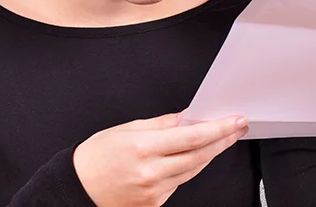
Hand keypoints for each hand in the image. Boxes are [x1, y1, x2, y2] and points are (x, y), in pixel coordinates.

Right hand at [73, 112, 248, 206]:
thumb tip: (187, 117)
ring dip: (210, 153)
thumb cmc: (96, 156)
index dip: (219, 128)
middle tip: (237, 127)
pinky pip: (180, 184)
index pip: (192, 137)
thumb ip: (161, 124)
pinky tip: (194, 157)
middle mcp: (151, 172)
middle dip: (223, 140)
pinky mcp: (155, 204)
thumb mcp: (126, 129)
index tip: (235, 121)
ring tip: (221, 139)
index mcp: (143, 148)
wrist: (77, 188)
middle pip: (199, 155)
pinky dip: (189, 168)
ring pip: (193, 170)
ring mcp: (154, 192)